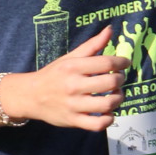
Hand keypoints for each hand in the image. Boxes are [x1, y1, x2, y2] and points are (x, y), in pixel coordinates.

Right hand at [3, 26, 127, 130]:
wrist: (30, 96)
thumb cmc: (54, 75)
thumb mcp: (69, 57)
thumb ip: (92, 45)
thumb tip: (110, 29)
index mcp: (72, 67)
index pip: (106, 63)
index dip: (122, 62)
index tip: (125, 63)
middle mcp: (73, 86)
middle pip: (110, 83)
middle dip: (121, 80)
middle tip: (119, 79)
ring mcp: (73, 105)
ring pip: (107, 104)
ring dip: (118, 99)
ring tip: (116, 95)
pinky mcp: (73, 121)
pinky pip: (98, 124)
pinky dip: (108, 119)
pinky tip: (108, 112)